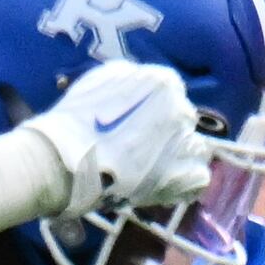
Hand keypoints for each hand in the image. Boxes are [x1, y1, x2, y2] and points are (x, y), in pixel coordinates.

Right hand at [29, 63, 214, 220]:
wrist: (66, 159)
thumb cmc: (77, 118)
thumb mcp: (103, 80)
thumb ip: (134, 81)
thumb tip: (148, 90)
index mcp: (163, 83)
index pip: (171, 93)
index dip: (154, 110)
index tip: (137, 123)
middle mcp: (182, 109)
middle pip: (183, 120)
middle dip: (165, 133)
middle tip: (139, 148)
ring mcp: (187, 142)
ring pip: (194, 148)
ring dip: (176, 157)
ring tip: (149, 168)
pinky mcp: (188, 174)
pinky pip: (198, 176)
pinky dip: (183, 182)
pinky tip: (160, 183)